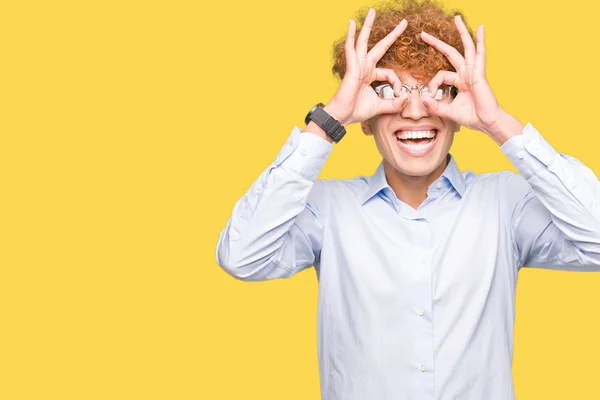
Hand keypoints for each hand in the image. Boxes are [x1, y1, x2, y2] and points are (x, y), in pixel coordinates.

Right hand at [325, 9, 409, 126]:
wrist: (342, 116)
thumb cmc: (357, 111)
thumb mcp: (381, 106)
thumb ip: (394, 104)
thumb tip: (406, 98)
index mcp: (371, 75)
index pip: (390, 73)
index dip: (397, 83)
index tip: (398, 94)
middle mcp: (365, 67)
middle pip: (380, 46)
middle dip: (392, 34)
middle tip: (403, 22)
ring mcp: (357, 66)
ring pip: (364, 41)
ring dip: (368, 26)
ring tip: (372, 12)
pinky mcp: (351, 67)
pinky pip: (351, 48)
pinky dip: (350, 35)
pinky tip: (351, 23)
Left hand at [420, 16, 521, 143]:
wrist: (486, 122)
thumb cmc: (472, 117)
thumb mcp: (448, 112)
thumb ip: (435, 107)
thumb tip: (424, 100)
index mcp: (459, 81)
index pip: (440, 75)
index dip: (432, 84)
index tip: (430, 96)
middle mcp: (466, 73)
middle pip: (450, 52)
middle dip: (437, 43)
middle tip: (423, 34)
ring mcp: (473, 71)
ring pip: (466, 47)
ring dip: (461, 32)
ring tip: (456, 18)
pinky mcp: (479, 73)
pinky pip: (480, 54)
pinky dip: (480, 40)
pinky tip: (481, 28)